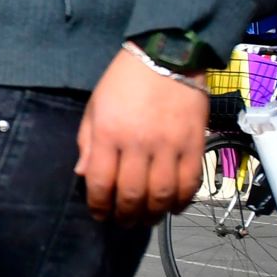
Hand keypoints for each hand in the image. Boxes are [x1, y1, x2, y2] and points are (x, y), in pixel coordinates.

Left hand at [76, 48, 208, 224]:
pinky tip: (173, 207)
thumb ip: (87, 140)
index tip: (99, 215)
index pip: (99, 182)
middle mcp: (138, 143)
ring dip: (153, 214)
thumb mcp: (95, 105)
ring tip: (147, 219)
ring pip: (161, 194)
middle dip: (125, 216)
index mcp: (108, 133)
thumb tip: (82, 174)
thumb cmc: (125, 80)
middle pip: (131, 194)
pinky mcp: (194, 144)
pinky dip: (182, 201)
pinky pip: (190, 183)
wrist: (167, 54)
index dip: (98, 206)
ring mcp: (169, 145)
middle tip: (123, 223)